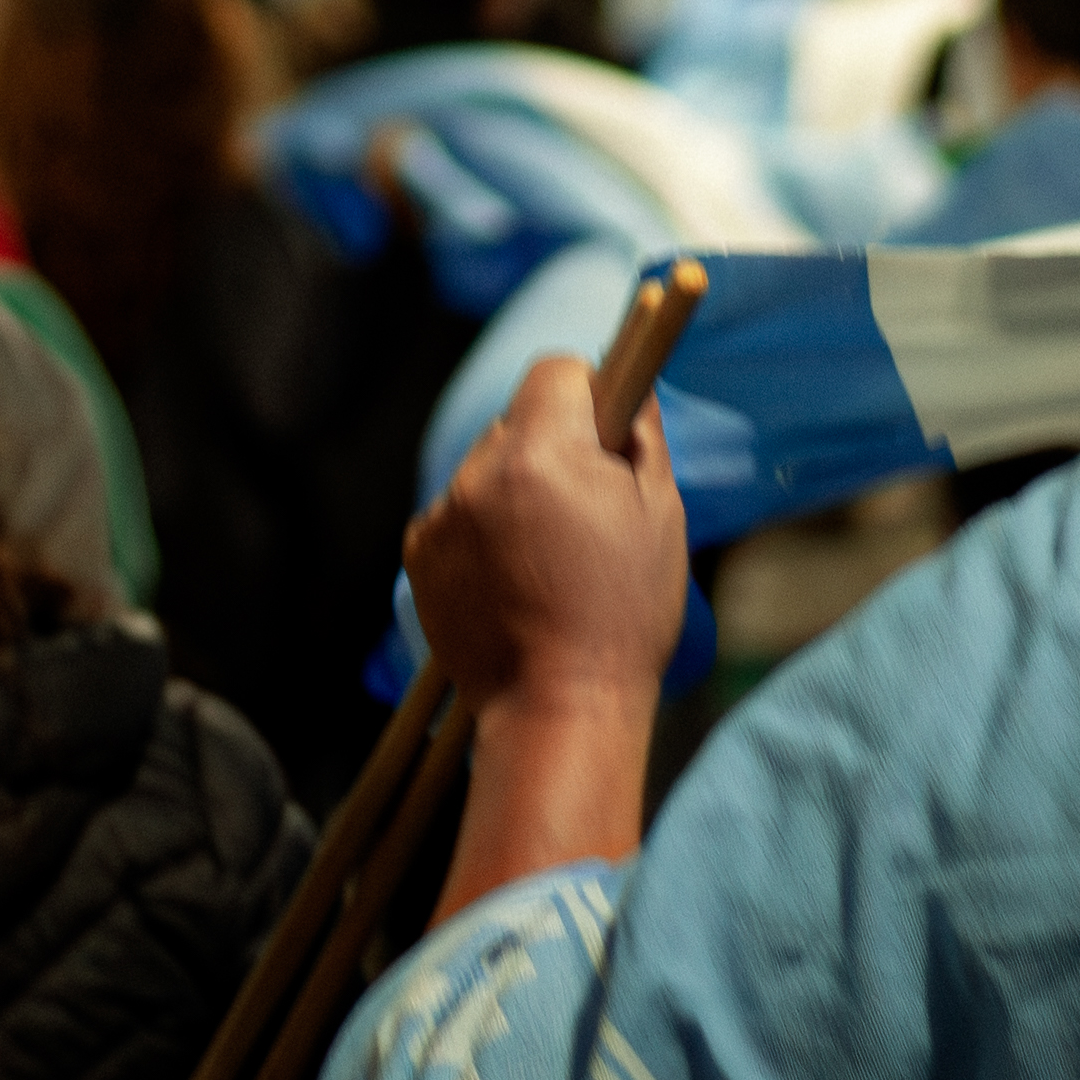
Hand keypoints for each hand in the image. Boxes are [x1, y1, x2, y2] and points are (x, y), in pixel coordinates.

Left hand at [404, 354, 685, 722]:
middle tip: (588, 509)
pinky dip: (484, 532)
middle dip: (553, 446)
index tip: (606, 429)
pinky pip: (459, 515)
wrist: (557, 710)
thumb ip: (641, 435)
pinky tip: (515, 581)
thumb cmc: (623, 613)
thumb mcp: (660, 513)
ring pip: (488, 470)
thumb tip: (630, 389)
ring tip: (550, 559)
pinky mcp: (419, 554)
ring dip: (516, 491)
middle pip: (519, 421)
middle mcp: (478, 473)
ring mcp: (442, 515)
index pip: (556, 370)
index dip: (589, 392)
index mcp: (541, 452)